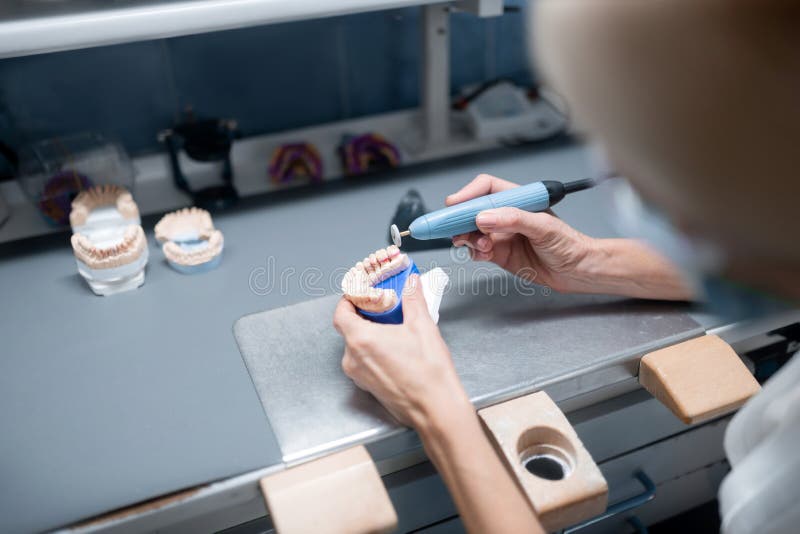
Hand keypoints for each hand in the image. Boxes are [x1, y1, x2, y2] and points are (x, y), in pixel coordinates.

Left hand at [333, 274, 471, 429]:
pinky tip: (395, 349)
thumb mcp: (422, 326)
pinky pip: (364, 363)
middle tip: (382, 308)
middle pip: (348, 329)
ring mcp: (359, 376)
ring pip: (356, 347)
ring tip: (392, 328)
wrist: (436, 408)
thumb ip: (413, 299)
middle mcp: (353, 359)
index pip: (340, 313)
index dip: (349, 301)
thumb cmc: (428, 372)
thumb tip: (411, 283)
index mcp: (361, 340)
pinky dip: (374, 352)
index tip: (361, 295)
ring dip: (369, 335)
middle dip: (364, 316)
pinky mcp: (368, 387)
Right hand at [447, 174, 594, 292]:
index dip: (468, 194)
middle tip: (450, 228)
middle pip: (472, 210)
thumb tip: (483, 218)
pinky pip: (476, 250)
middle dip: (459, 219)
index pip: (486, 188)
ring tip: (479, 246)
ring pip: (470, 231)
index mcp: (518, 200)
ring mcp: (501, 235)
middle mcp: (506, 215)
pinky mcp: (498, 253)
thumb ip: (513, 220)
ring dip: (467, 238)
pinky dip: (473, 253)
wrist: (577, 272)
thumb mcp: (544, 227)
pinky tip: (483, 255)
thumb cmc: (570, 244)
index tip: (454, 205)